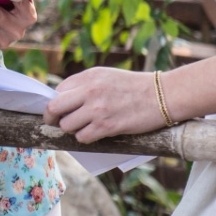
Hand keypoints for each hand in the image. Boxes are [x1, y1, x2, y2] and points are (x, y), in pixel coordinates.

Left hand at [45, 66, 167, 142]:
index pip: (57, 91)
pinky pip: (82, 137)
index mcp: (88, 76)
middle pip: (54, 108)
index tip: (60, 110)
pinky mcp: (107, 126)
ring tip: (85, 127)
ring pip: (67, 125)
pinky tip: (95, 133)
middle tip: (57, 123)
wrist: (163, 95)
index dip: (56, 103)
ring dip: (73, 130)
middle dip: (52, 118)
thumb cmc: (135, 87)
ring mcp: (97, 109)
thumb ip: (85, 85)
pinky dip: (85, 138)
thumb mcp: (107, 76)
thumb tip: (62, 100)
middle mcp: (89, 91)